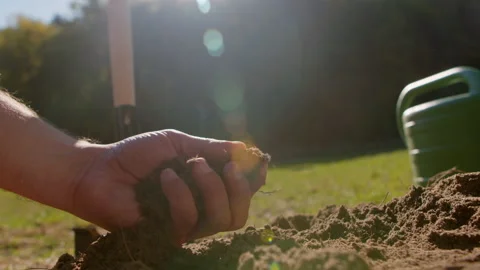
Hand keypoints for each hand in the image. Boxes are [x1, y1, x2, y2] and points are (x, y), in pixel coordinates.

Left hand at [69, 130, 267, 244]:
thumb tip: (244, 149)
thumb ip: (209, 148)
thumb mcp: (176, 143)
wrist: (100, 169)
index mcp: (205, 188)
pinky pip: (188, 220)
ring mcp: (184, 225)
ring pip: (220, 220)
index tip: (258, 162)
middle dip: (239, 188)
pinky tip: (164, 177)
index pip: (241, 193)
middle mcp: (200, 210)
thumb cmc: (136, 155)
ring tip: (191, 165)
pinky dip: (180, 193)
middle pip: (238, 214)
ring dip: (211, 187)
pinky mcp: (166, 236)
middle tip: (227, 166)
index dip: (254, 180)